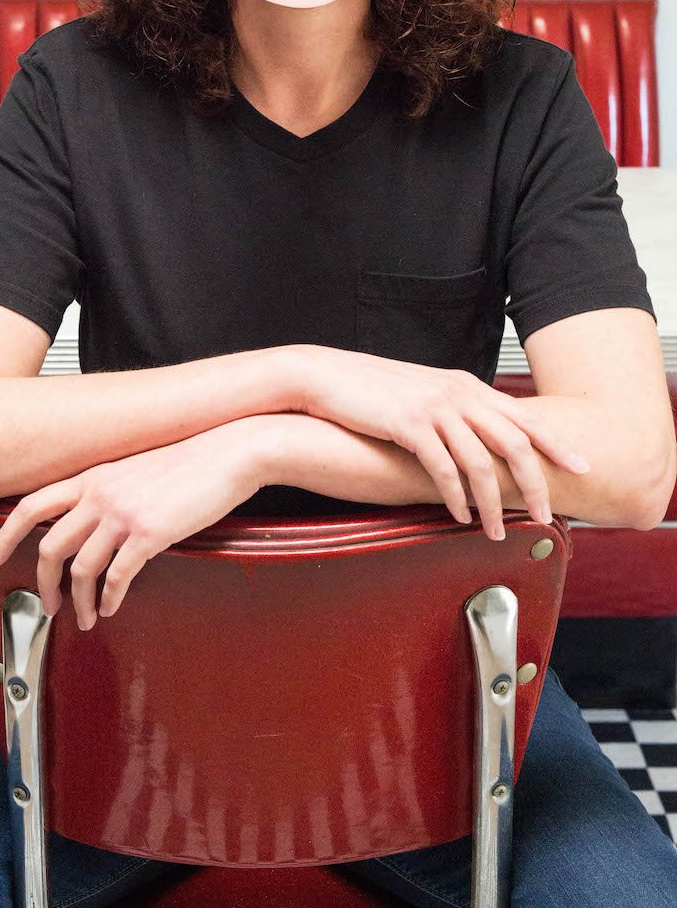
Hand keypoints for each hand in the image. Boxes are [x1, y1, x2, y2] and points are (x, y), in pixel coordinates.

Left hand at [0, 421, 259, 629]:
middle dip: (43, 584)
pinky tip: (111, 607)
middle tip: (49, 605)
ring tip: (85, 617)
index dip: (7, 536)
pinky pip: (116, 577)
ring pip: (80, 569)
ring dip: (78, 602)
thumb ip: (110, 491)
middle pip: (50, 547)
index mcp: (93, 477)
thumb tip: (96, 524)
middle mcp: (100, 494)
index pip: (31, 505)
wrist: (228, 450)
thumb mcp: (137, 468)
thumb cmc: (191, 459)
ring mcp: (122, 513)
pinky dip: (109, 599)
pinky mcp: (149, 533)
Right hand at [296, 346, 590, 539]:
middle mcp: (458, 393)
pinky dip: (456, 497)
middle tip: (545, 514)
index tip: (581, 466)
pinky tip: (460, 517)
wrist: (325, 376)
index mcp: (465, 386)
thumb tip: (476, 439)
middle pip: (514, 441)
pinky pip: (443, 468)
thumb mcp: (423, 393)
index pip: (523, 416)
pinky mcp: (409, 424)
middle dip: (535, 482)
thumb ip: (454, 411)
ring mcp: (435, 407)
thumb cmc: (370, 390)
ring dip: (493, 503)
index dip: (555, 443)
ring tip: (495, 531)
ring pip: (481, 462)